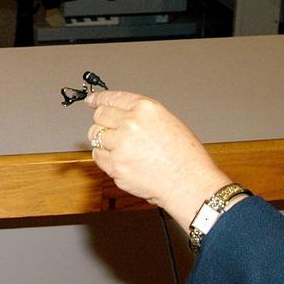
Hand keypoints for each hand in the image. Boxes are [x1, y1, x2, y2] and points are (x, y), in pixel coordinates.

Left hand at [85, 90, 230, 231]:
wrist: (191, 185)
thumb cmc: (186, 157)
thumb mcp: (168, 122)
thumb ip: (141, 115)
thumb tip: (120, 113)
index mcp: (146, 109)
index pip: (112, 98)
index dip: (99, 99)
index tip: (92, 101)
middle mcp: (131, 124)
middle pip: (100, 116)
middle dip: (103, 122)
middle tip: (111, 130)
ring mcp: (121, 145)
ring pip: (95, 135)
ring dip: (103, 140)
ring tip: (121, 148)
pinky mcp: (115, 166)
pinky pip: (98, 156)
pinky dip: (105, 157)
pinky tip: (122, 161)